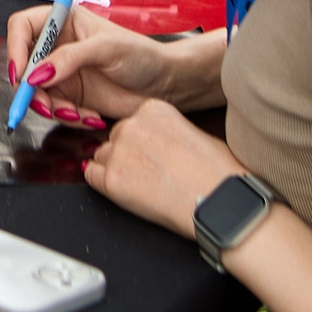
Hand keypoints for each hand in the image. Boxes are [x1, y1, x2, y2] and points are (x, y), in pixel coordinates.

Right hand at [6, 4, 177, 121]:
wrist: (164, 86)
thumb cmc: (143, 56)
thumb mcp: (106, 49)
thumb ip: (70, 58)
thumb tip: (38, 73)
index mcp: (64, 21)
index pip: (22, 27)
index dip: (15, 48)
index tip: (21, 74)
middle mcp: (58, 46)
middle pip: (23, 64)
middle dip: (30, 88)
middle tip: (44, 104)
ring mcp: (63, 72)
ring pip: (36, 92)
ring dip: (51, 107)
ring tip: (76, 113)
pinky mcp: (71, 96)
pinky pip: (55, 109)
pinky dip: (68, 117)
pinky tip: (90, 117)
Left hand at [82, 98, 246, 237]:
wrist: (219, 202)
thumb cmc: (218, 173)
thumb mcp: (194, 133)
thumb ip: (167, 131)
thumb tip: (160, 143)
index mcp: (152, 109)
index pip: (132, 122)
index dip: (141, 143)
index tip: (153, 155)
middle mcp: (131, 125)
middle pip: (114, 138)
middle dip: (126, 155)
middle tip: (148, 174)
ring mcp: (119, 152)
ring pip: (102, 156)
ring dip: (115, 169)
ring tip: (142, 187)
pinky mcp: (111, 180)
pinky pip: (92, 177)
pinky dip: (104, 185)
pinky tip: (124, 193)